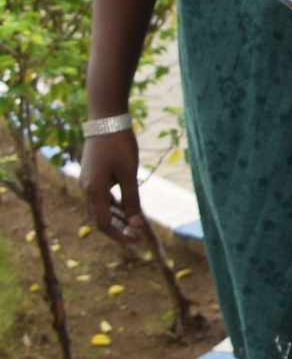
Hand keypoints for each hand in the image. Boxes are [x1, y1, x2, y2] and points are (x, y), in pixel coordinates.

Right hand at [82, 128, 142, 246]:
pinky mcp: (93, 174)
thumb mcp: (129, 173)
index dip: (120, 234)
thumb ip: (131, 200)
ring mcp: (88, 181)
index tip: (137, 240)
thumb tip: (135, 225)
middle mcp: (87, 188)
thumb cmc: (119, 145)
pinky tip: (126, 209)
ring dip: (117, 218)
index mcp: (93, 191)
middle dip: (119, 229)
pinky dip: (114, 205)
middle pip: (100, 218)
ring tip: (133, 227)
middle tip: (138, 238)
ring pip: (101, 208)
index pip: (104, 223)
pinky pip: (102, 196)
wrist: (106, 118)